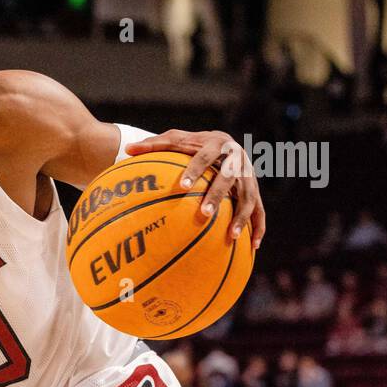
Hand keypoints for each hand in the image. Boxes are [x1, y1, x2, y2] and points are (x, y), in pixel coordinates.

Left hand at [125, 129, 264, 248]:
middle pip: (229, 178)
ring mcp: (249, 175)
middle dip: (217, 196)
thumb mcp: (174, 140)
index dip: (195, 170)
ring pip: (249, 197)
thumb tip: (127, 150)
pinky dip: (258, 227)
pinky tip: (253, 247)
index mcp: (217, 143)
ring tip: (231, 236)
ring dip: (242, 216)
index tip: (182, 186)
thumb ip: (153, 145)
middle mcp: (237, 158)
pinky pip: (260, 210)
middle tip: (204, 214)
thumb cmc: (192, 143)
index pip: (205, 156)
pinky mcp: (255, 190)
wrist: (222, 141)